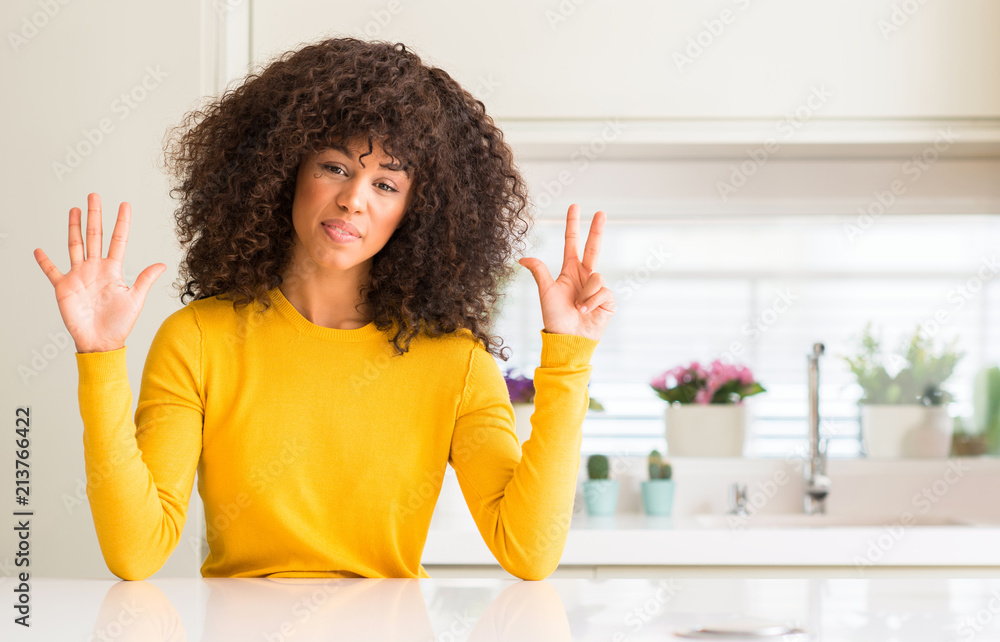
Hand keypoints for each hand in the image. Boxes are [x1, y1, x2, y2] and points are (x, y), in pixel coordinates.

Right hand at [33, 193, 166, 352]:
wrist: (101, 341)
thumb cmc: (120, 323)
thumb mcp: (136, 299)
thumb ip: (145, 279)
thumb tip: (162, 264)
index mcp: (114, 270)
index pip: (118, 240)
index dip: (122, 223)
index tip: (124, 204)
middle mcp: (96, 268)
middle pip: (95, 236)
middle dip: (95, 216)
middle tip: (94, 195)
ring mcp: (79, 276)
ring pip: (75, 246)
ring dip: (74, 228)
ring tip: (74, 210)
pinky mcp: (64, 287)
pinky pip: (52, 271)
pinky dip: (45, 262)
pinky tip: (39, 250)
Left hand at [518, 204, 614, 340]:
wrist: (568, 338)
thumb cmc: (555, 317)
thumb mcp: (546, 292)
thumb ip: (539, 272)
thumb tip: (522, 258)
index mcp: (570, 271)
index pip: (572, 243)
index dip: (573, 225)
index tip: (574, 207)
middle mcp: (585, 276)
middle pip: (593, 247)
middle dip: (597, 230)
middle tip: (601, 212)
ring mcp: (597, 287)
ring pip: (596, 276)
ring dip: (585, 294)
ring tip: (577, 307)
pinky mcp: (607, 299)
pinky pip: (602, 291)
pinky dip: (592, 301)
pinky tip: (586, 311)